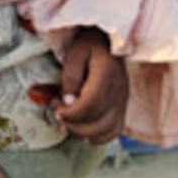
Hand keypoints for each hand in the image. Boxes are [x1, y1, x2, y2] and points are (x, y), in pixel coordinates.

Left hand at [54, 28, 127, 143]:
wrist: (110, 40)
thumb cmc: (89, 44)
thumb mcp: (75, 52)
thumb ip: (70, 76)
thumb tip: (68, 102)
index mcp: (107, 75)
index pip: (90, 105)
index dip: (70, 113)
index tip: (55, 106)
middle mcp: (119, 92)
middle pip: (97, 123)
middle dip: (72, 124)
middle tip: (58, 111)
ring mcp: (122, 101)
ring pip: (106, 131)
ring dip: (83, 132)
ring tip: (69, 120)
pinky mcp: (122, 107)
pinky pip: (115, 131)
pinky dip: (99, 136)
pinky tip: (84, 129)